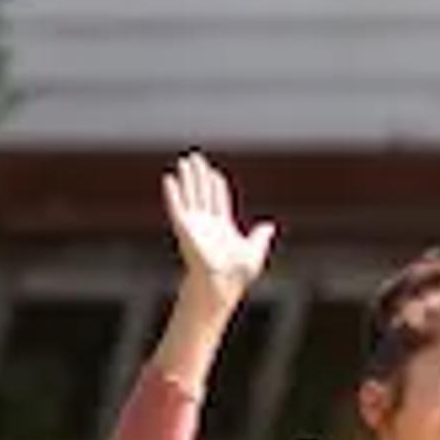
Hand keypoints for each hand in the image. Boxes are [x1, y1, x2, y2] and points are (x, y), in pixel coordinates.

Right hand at [161, 152, 274, 311]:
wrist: (223, 282)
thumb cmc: (238, 274)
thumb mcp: (254, 252)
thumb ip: (260, 237)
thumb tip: (270, 225)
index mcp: (222, 226)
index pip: (218, 199)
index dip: (216, 185)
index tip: (213, 172)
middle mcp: (207, 223)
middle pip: (202, 192)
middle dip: (199, 175)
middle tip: (195, 157)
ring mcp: (194, 224)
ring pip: (190, 195)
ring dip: (187, 178)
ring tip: (184, 160)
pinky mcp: (184, 227)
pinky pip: (176, 207)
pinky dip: (173, 193)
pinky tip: (170, 179)